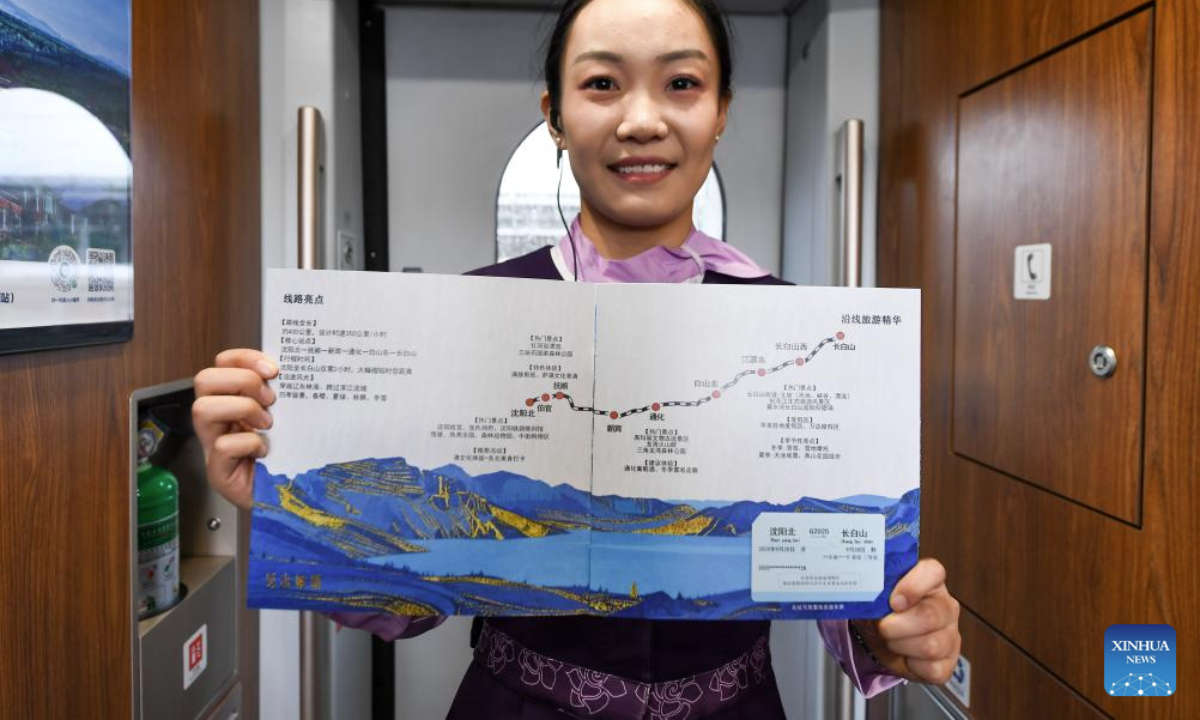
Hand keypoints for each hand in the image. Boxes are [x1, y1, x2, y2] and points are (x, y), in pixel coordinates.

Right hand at [192, 349, 277, 509]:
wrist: (285, 499)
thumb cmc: (284, 457)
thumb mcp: (285, 419)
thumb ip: (282, 396)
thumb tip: (296, 371)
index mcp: (231, 401)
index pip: (222, 363)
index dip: (244, 358)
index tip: (273, 369)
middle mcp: (216, 420)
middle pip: (204, 379)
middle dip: (241, 382)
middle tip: (269, 400)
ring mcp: (212, 445)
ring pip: (203, 409)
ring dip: (241, 410)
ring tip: (266, 424)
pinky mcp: (218, 471)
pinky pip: (221, 446)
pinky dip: (248, 444)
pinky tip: (264, 451)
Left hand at [854, 558, 960, 683]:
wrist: (881, 640)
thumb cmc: (881, 613)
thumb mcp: (873, 597)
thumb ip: (873, 589)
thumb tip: (862, 591)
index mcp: (929, 582)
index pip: (933, 572)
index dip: (913, 586)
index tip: (893, 601)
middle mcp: (945, 606)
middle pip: (930, 615)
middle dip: (896, 626)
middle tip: (882, 627)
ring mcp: (951, 634)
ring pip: (930, 645)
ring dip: (900, 646)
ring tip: (891, 641)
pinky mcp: (948, 661)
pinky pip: (932, 668)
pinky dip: (911, 665)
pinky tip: (906, 656)